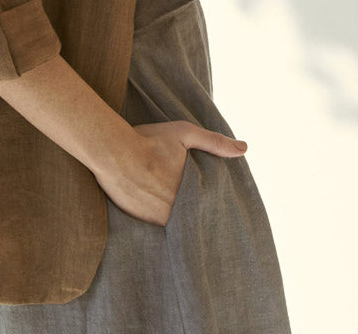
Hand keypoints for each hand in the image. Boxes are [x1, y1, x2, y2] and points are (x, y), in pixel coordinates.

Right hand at [94, 119, 247, 225]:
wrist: (113, 152)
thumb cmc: (149, 141)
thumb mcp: (184, 134)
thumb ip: (214, 142)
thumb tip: (244, 148)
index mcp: (190, 192)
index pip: (205, 204)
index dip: (204, 200)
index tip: (202, 194)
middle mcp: (175, 211)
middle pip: (188, 214)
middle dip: (189, 208)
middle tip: (180, 194)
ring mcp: (156, 219)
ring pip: (171, 220)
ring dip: (171, 212)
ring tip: (166, 199)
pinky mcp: (138, 221)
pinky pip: (152, 223)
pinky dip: (154, 214)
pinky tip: (150, 202)